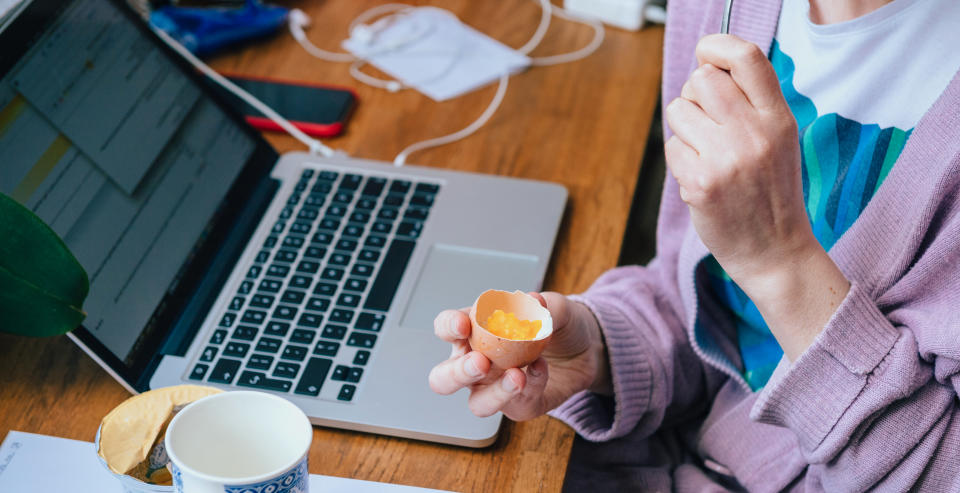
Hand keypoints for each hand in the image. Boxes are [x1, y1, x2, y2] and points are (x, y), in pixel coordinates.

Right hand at [428, 292, 609, 420]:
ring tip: (517, 377)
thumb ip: (543, 305)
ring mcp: (495, 389)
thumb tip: (533, 301)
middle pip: (444, 378)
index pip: (446, 328)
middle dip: (457, 373)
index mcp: (474, 332)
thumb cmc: (558, 325)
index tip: (462, 325)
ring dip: (494, 393)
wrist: (587, 350)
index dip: (447, 327)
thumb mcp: (555, 308)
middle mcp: (477, 364)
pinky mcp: (520, 406)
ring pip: (477, 403)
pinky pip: (517, 405)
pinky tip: (541, 369)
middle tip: (481, 362)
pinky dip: (531, 387)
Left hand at [665, 34, 813, 283]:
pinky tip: (702, 180)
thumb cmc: (771, 194)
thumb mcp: (779, 140)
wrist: (776, 253)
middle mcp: (753, 133)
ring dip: (684, 130)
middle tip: (707, 125)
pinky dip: (681, 162)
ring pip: (678, 110)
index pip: (746, 57)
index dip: (717, 46)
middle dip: (695, 97)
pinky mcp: (700, 183)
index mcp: (778, 118)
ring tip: (707, 156)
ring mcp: (726, 159)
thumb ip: (750, 103)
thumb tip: (706, 67)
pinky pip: (671, 148)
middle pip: (701, 79)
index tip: (707, 54)